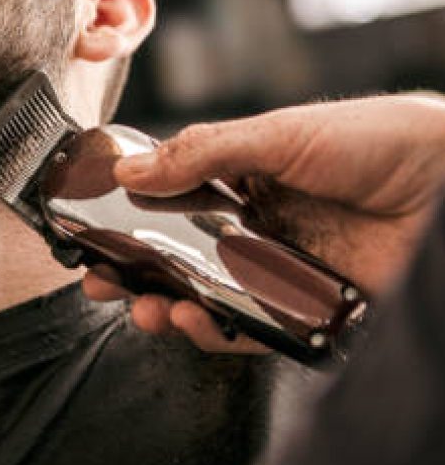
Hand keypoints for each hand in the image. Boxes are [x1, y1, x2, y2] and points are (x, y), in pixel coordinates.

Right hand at [84, 94, 444, 350]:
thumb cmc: (374, 141)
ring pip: (207, 296)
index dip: (127, 217)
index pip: (169, 200)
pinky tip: (190, 320)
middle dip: (135, 272)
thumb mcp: (279, 133)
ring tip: (142, 307)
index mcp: (242, 176)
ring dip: (167, 306)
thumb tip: (129, 170)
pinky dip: (216, 331)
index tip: (91, 230)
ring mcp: (278, 267)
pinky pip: (252, 328)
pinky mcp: (307, 306)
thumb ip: (203, 151)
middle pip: (179, 255)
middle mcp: (254, 224)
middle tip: (100, 281)